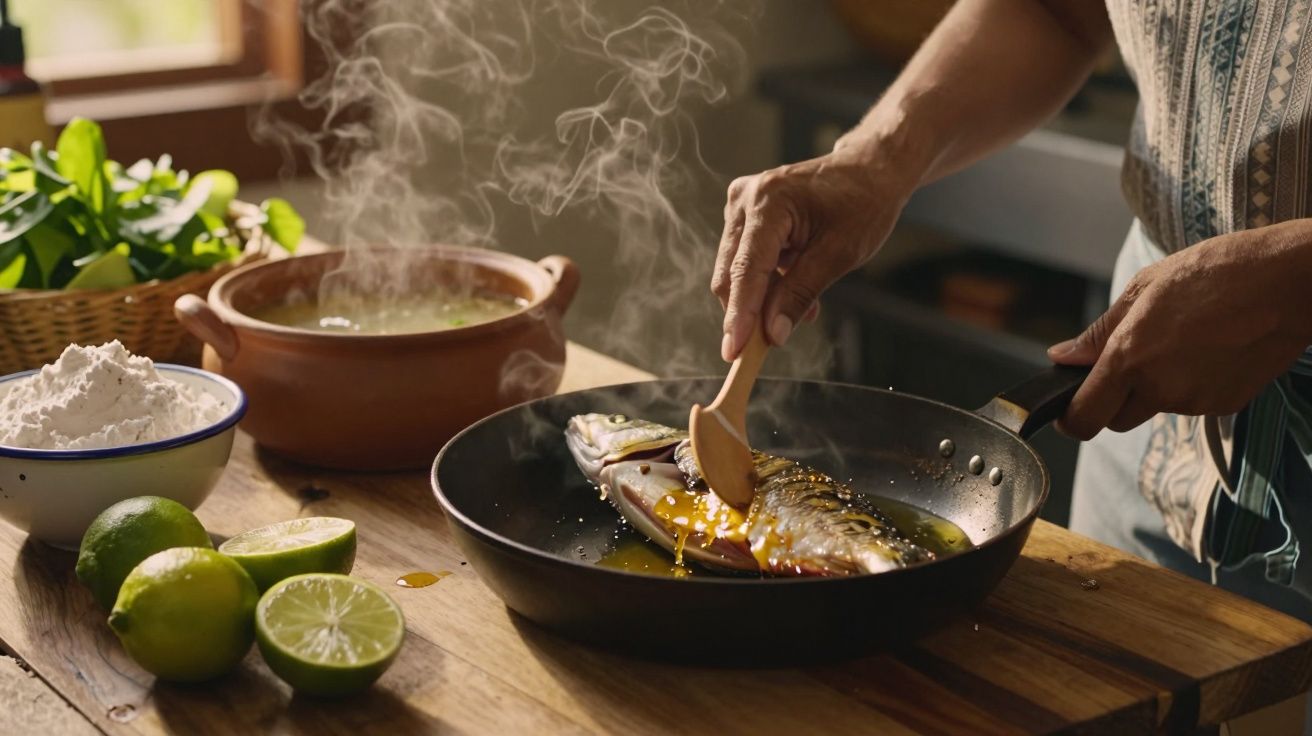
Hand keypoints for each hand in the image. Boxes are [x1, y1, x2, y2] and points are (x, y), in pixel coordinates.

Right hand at [711, 147, 913, 360]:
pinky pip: (745, 260)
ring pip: (735, 270)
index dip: (739, 315)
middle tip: (768, 345)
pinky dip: (765, 283)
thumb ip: (800, 293)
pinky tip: (794, 290)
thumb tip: (773, 333)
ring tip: (802, 307)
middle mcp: (745, 199)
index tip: (734, 352)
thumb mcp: (838, 254)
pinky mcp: (745, 215)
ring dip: (761, 298)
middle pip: (730, 273)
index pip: (746, 270)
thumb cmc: (862, 204)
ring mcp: (741, 205)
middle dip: (747, 312)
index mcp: (769, 202)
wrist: (868, 171)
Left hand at [1049, 219, 1311, 439]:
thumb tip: (1063, 357)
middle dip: (1110, 402)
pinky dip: (1189, 385)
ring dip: (1154, 389)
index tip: (1069, 407)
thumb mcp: (1145, 288)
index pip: (1083, 418)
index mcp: (1129, 358)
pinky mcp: (1225, 405)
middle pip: (1115, 421)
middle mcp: (1159, 388)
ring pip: (1155, 409)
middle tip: (1124, 367)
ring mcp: (1194, 401)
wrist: (1289, 283)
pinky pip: (1191, 404)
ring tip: (1179, 342)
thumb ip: (1100, 332)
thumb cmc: (1216, 272)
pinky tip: (1207, 350)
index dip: (1070, 418)